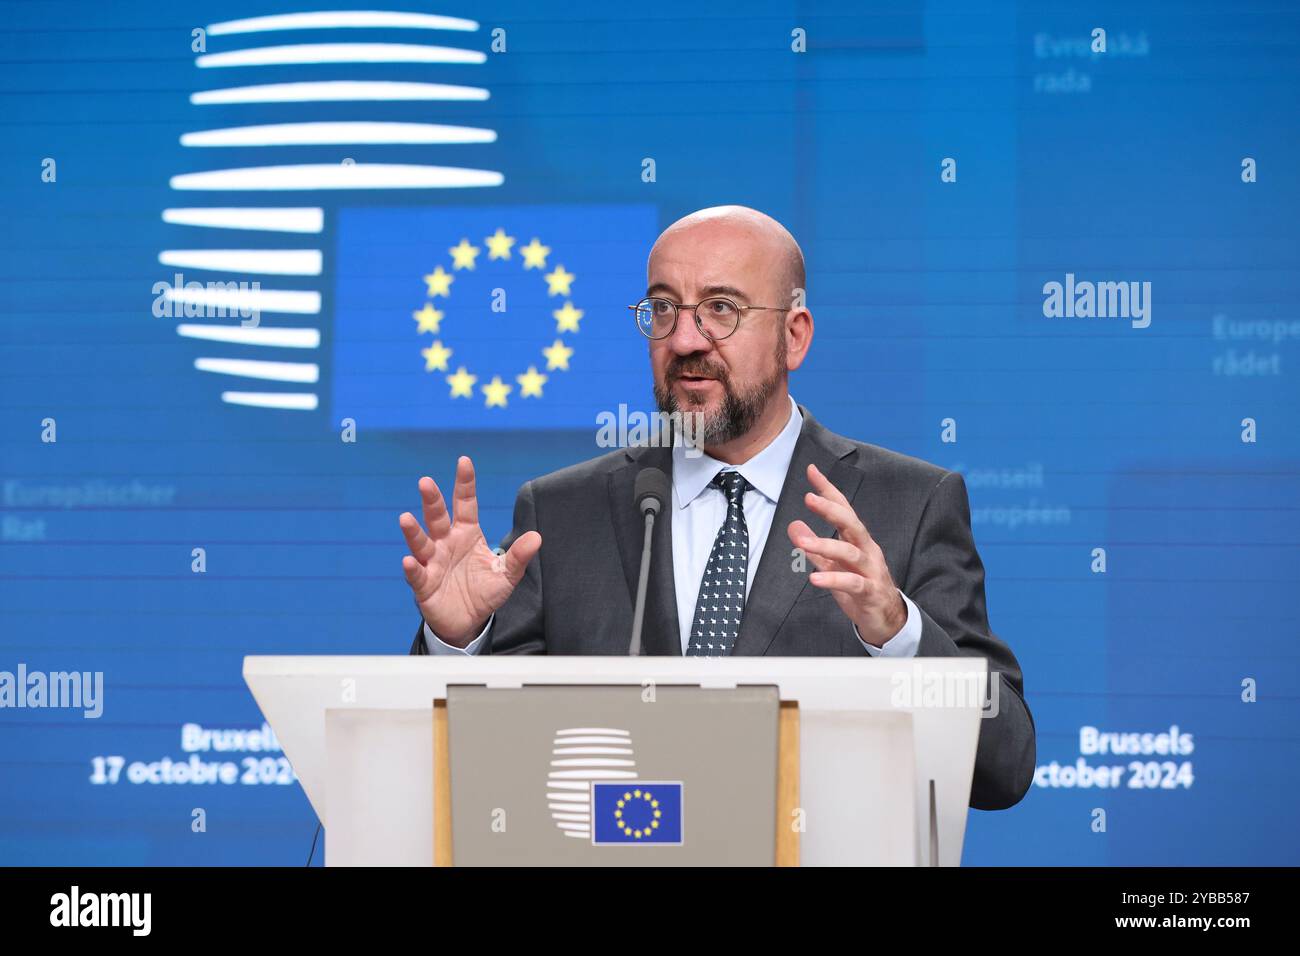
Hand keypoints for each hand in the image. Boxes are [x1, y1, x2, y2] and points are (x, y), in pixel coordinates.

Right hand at [399, 456, 540, 645]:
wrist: (467, 621)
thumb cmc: (484, 591)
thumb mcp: (506, 575)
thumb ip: (518, 556)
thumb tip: (537, 537)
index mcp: (467, 534)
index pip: (465, 504)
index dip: (464, 484)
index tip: (464, 461)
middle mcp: (446, 543)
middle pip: (437, 517)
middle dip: (432, 500)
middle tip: (426, 482)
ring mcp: (432, 562)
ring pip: (421, 542)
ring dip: (413, 531)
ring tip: (406, 518)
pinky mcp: (424, 584)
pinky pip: (416, 574)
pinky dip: (412, 568)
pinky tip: (409, 561)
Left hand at [787, 463, 905, 646]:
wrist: (887, 619)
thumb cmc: (859, 588)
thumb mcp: (832, 566)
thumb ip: (814, 547)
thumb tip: (793, 525)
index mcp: (857, 540)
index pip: (843, 509)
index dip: (828, 490)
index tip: (812, 471)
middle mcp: (867, 550)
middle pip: (851, 524)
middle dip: (831, 509)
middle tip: (809, 498)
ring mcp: (871, 570)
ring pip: (850, 553)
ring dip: (826, 545)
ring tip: (803, 542)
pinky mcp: (870, 592)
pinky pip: (852, 583)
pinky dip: (833, 580)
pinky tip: (814, 579)